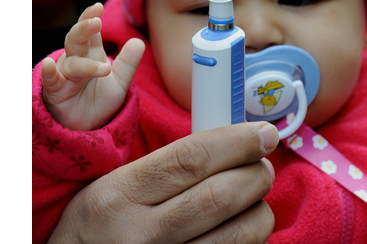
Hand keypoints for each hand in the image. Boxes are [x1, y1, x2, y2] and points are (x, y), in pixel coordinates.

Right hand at [41, 3, 144, 130]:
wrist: (88, 126)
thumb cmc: (100, 99)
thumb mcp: (120, 82)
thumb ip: (128, 63)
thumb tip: (139, 41)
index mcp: (91, 52)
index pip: (90, 31)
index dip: (91, 18)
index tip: (98, 8)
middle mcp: (76, 58)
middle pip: (76, 38)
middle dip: (84, 28)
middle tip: (96, 22)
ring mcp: (64, 74)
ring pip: (71, 62)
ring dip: (85, 64)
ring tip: (104, 68)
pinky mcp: (55, 90)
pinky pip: (50, 79)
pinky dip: (49, 72)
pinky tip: (49, 64)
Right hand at [47, 122, 278, 243]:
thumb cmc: (103, 227)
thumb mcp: (115, 187)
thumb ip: (168, 165)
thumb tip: (236, 142)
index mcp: (121, 195)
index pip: (192, 158)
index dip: (237, 141)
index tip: (263, 133)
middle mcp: (143, 235)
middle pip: (222, 196)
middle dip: (256, 174)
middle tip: (261, 166)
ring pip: (240, 235)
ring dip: (259, 211)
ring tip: (252, 201)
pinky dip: (250, 241)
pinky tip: (238, 230)